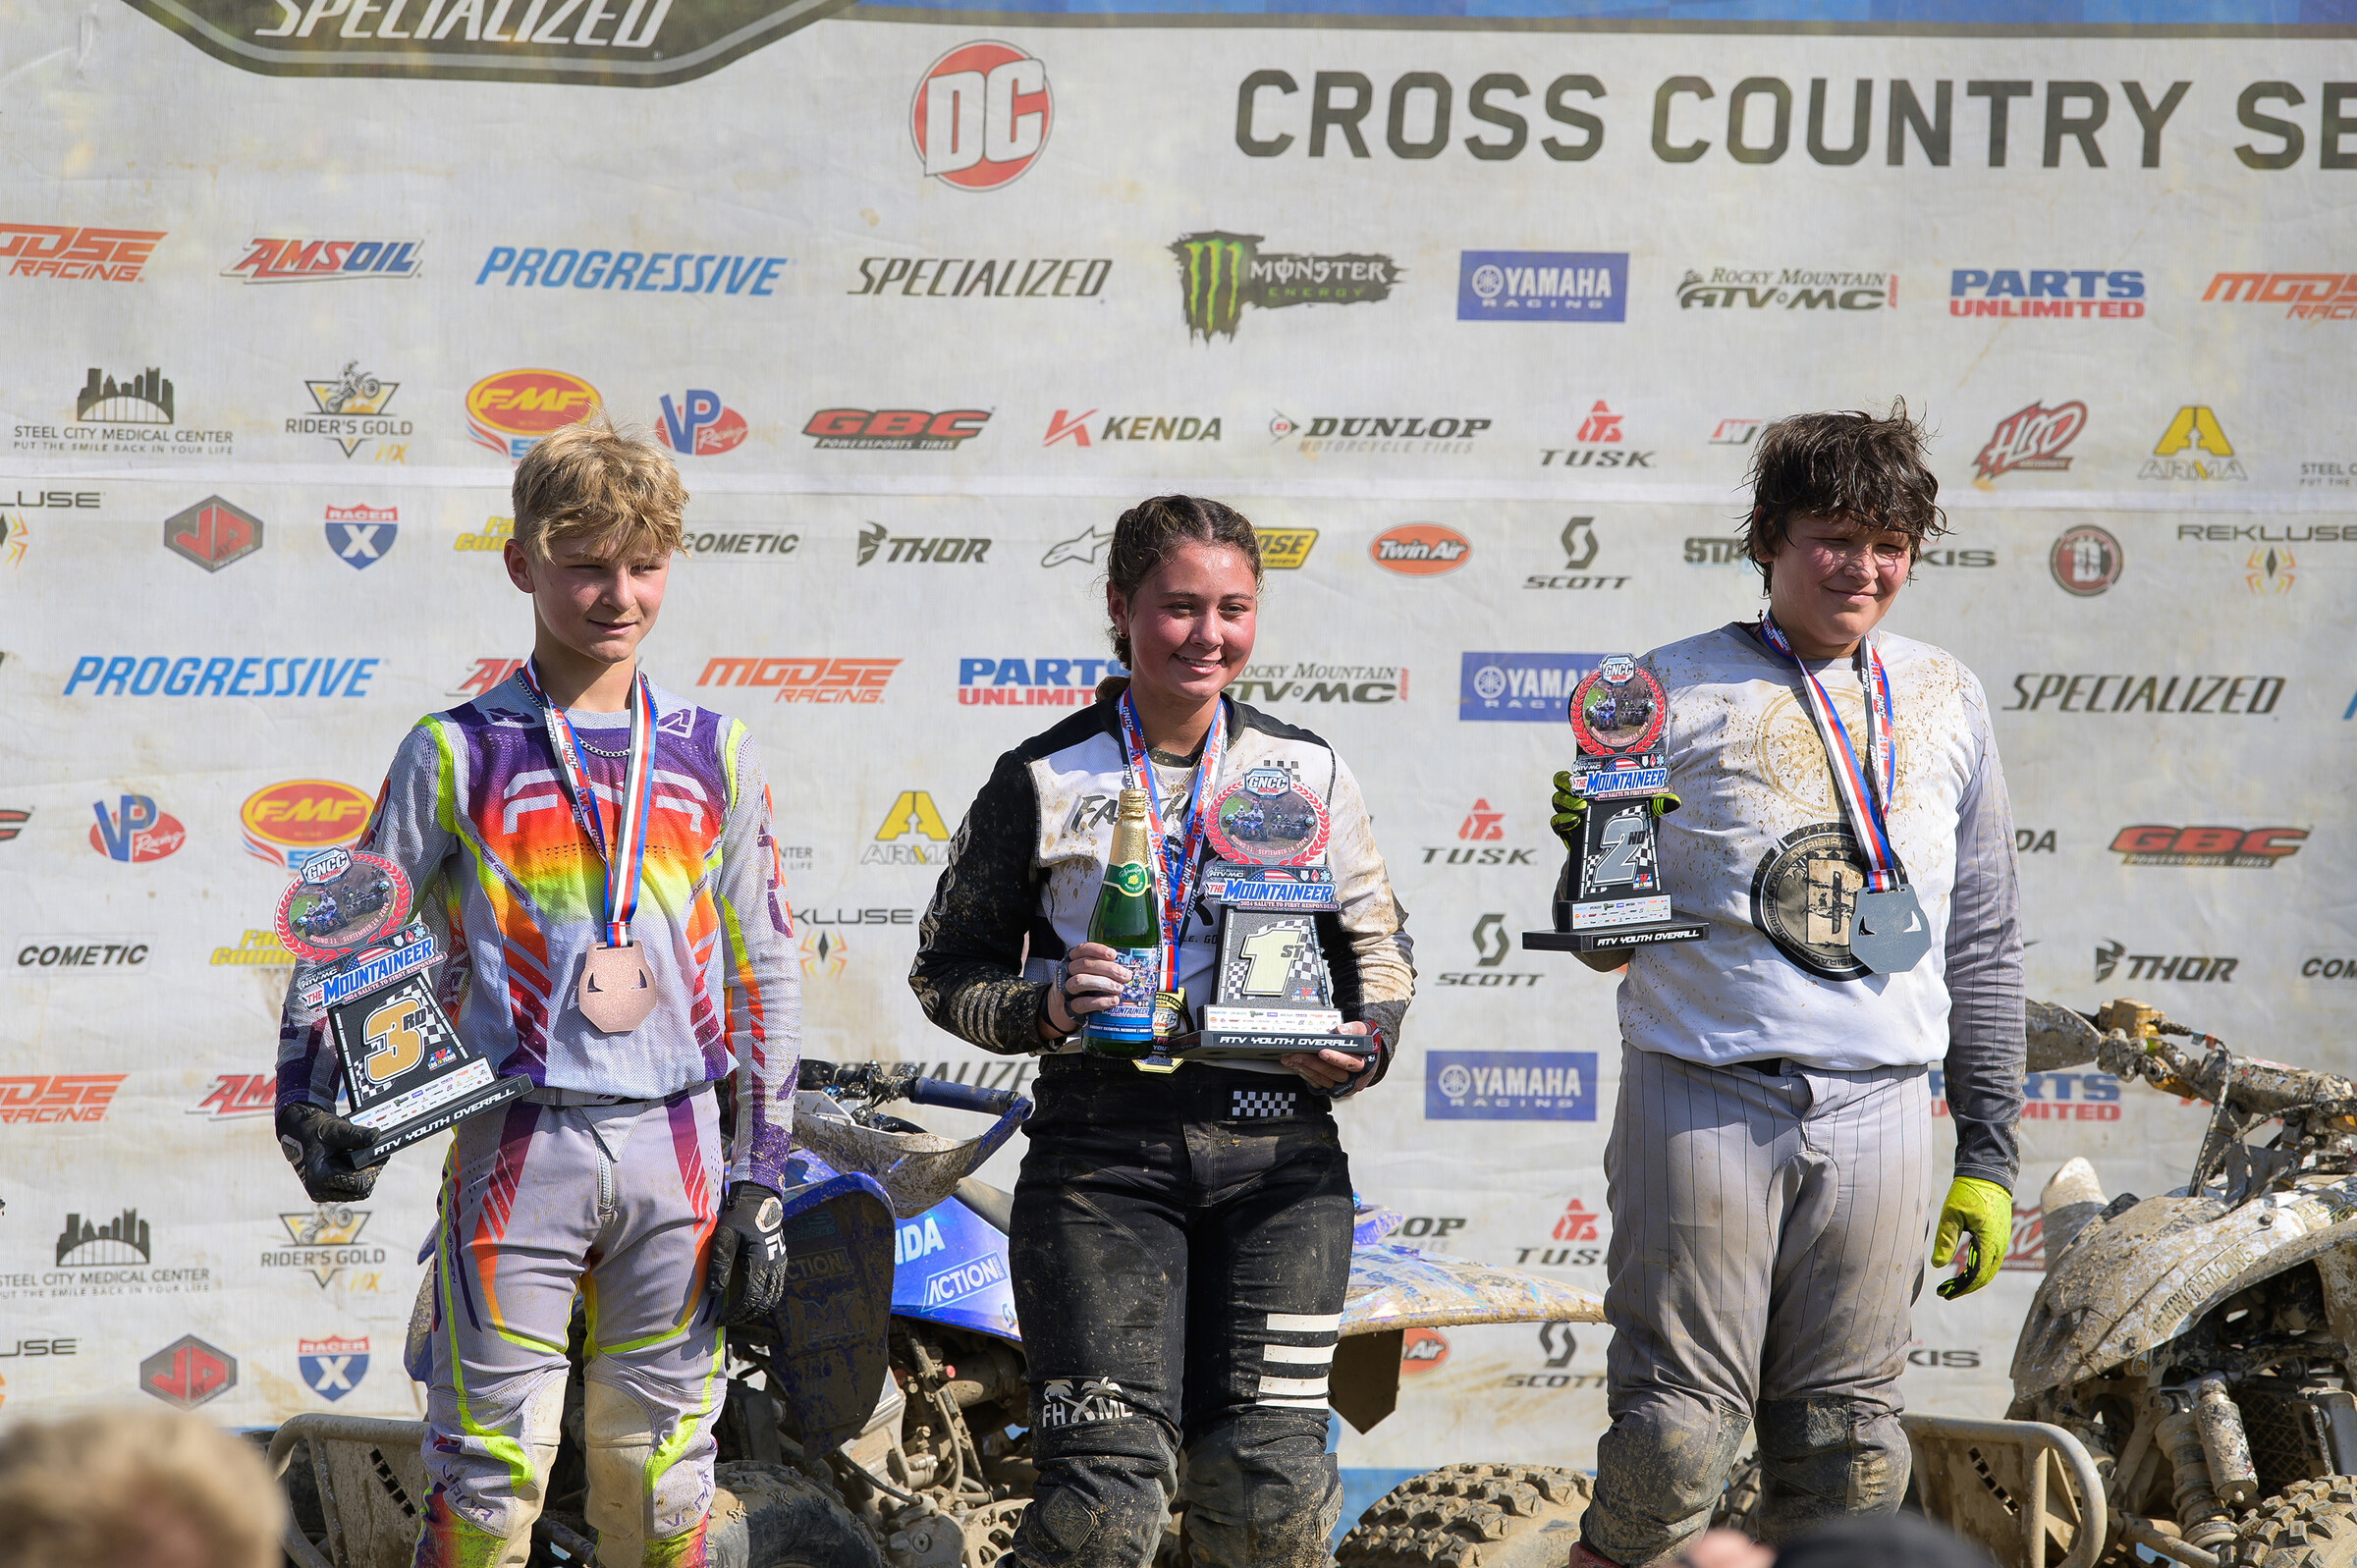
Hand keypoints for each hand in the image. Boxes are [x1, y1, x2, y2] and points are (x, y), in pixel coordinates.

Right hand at [277, 1102, 388, 1202]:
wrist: (301, 1133)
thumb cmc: (317, 1130)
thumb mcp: (336, 1129)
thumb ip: (356, 1134)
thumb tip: (376, 1136)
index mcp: (320, 1177)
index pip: (359, 1183)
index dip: (373, 1169)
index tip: (381, 1155)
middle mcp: (319, 1190)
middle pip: (360, 1191)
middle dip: (371, 1173)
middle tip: (376, 1156)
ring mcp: (322, 1193)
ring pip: (356, 1193)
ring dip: (365, 1176)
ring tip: (366, 1158)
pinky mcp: (326, 1192)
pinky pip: (350, 1191)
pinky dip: (357, 1178)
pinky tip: (358, 1163)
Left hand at [709, 1182, 787, 1326]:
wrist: (760, 1199)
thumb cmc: (739, 1216)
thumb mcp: (724, 1236)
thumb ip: (719, 1263)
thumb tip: (714, 1292)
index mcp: (761, 1260)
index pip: (750, 1298)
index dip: (735, 1312)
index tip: (720, 1319)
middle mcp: (775, 1266)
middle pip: (764, 1303)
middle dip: (745, 1315)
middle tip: (727, 1319)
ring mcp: (781, 1264)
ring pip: (773, 1298)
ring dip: (756, 1309)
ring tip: (738, 1312)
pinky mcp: (782, 1261)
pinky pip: (777, 1289)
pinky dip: (765, 1299)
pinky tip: (751, 1299)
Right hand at [1038, 942, 1131, 1041]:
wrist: (1060, 1010)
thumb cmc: (1080, 989)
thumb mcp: (1086, 973)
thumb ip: (1101, 968)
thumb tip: (1126, 968)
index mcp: (1072, 960)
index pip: (1082, 949)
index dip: (1098, 950)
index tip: (1113, 955)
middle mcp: (1065, 972)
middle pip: (1084, 964)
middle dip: (1108, 969)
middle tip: (1125, 975)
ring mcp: (1064, 990)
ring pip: (1080, 981)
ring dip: (1103, 983)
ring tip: (1119, 988)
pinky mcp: (1068, 1008)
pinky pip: (1082, 1003)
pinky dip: (1099, 1002)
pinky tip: (1113, 1000)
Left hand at [1283, 1021, 1372, 1091]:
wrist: (1366, 1055)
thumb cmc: (1364, 1042)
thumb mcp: (1365, 1030)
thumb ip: (1354, 1029)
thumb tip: (1339, 1031)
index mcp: (1365, 1065)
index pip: (1350, 1063)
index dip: (1336, 1059)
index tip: (1321, 1052)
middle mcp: (1354, 1079)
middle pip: (1332, 1073)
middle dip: (1313, 1063)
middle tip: (1297, 1055)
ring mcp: (1343, 1086)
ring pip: (1322, 1080)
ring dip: (1305, 1069)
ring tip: (1291, 1059)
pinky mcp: (1332, 1088)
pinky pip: (1317, 1084)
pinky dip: (1305, 1074)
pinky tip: (1295, 1066)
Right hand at [1553, 773, 1681, 849]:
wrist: (1622, 850)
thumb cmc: (1631, 819)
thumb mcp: (1643, 809)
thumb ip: (1656, 802)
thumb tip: (1673, 801)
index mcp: (1591, 788)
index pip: (1571, 776)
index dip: (1568, 776)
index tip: (1576, 777)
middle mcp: (1576, 799)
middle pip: (1560, 790)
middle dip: (1567, 794)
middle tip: (1582, 802)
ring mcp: (1570, 817)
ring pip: (1558, 808)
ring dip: (1566, 810)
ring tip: (1579, 815)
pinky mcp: (1568, 834)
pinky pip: (1558, 826)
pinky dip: (1564, 825)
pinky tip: (1575, 826)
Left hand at [1932, 1176, 2010, 1297]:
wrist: (1989, 1175)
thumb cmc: (1969, 1191)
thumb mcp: (1951, 1214)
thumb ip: (1946, 1240)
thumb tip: (1938, 1265)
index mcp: (1990, 1241)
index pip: (1978, 1276)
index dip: (1961, 1288)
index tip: (1944, 1294)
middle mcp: (2000, 1245)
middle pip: (1985, 1277)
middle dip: (1964, 1288)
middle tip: (1944, 1292)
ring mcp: (2002, 1241)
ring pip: (1989, 1269)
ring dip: (1971, 1279)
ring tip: (1950, 1283)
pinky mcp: (1999, 1236)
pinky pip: (1990, 1259)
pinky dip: (1977, 1269)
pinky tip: (1962, 1268)